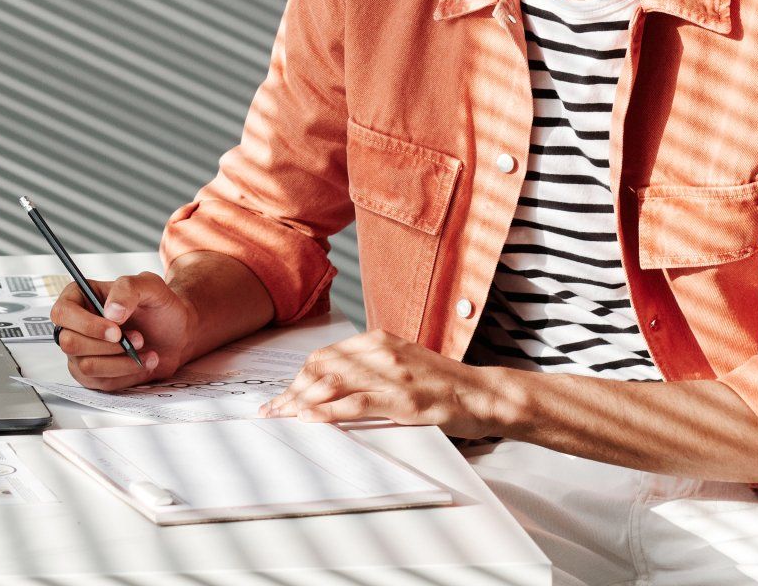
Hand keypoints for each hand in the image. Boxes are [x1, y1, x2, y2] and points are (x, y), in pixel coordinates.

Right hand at [50, 272, 198, 389]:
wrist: (176, 334)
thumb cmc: (159, 306)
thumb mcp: (150, 286)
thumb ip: (128, 289)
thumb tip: (110, 312)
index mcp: (80, 297)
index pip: (62, 313)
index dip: (86, 325)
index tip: (116, 330)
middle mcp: (75, 326)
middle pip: (70, 343)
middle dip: (108, 346)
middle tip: (138, 338)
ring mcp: (81, 353)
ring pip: (86, 366)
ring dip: (121, 362)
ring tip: (145, 349)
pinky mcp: (93, 375)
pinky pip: (101, 383)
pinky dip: (126, 374)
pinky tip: (143, 362)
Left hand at [258, 330, 513, 436]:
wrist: (484, 393)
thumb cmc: (443, 384)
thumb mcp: (402, 364)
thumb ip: (371, 369)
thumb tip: (332, 386)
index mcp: (378, 340)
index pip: (325, 356)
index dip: (298, 377)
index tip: (282, 396)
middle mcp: (381, 351)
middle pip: (321, 368)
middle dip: (292, 391)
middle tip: (273, 411)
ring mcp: (392, 374)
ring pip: (333, 383)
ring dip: (301, 401)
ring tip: (281, 417)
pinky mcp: (403, 398)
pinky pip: (356, 403)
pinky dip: (328, 411)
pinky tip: (310, 418)